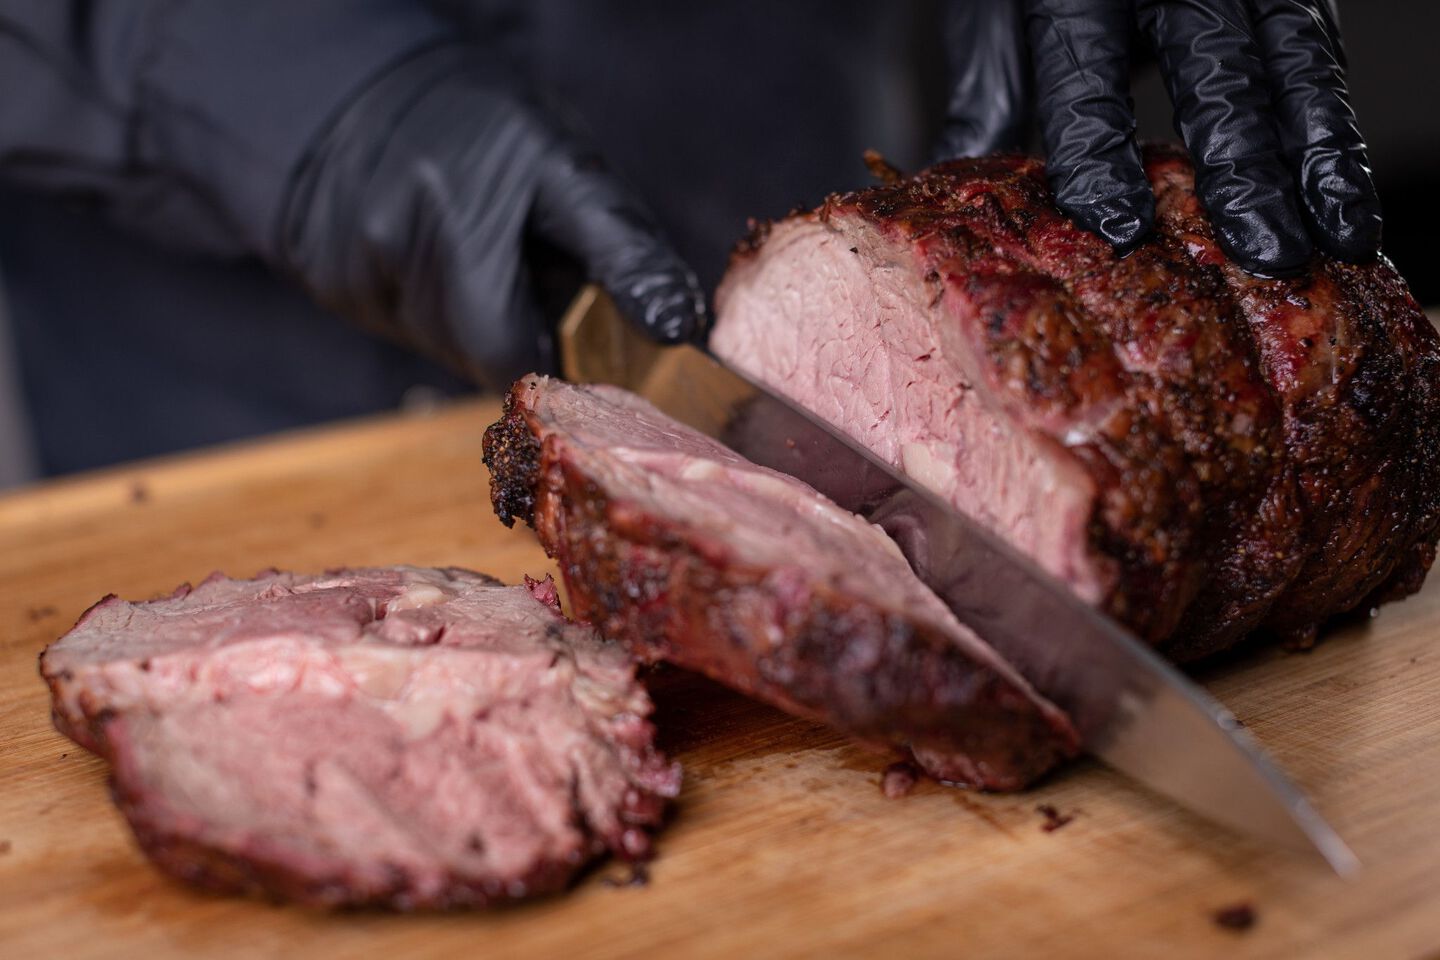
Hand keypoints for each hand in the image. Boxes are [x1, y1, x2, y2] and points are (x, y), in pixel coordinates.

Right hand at [279, 45, 705, 390]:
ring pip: (445, 348)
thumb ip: (624, 253)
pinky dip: (437, 314)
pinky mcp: (330, 280)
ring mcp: (354, 265)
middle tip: (536, 289)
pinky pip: (404, 329)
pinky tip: (440, 264)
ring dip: (481, 327)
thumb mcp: (571, 171)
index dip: (559, 364)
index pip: (513, 352)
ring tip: (488, 263)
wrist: (369, 94)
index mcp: (465, 210)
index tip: (583, 347)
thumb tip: (678, 328)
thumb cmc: (490, 132)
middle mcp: (398, 239)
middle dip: (523, 339)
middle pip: (479, 356)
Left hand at [938, 0, 1381, 275]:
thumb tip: (950, 184)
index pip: (1086, 75)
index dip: (1102, 153)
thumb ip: (990, 94)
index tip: (1119, 228)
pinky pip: (1318, 55)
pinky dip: (1333, 128)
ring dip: (1319, 157)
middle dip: (1244, 168)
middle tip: (1262, 251)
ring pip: (1293, 65)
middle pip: (1216, 75)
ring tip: (1336, 235)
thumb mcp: (999, 18)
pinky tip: (1343, 191)